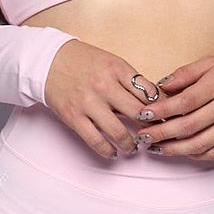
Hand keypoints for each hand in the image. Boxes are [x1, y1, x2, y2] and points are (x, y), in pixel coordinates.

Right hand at [43, 39, 159, 158]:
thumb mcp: (111, 62)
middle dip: (150, 128)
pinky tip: (113, 153)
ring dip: (131, 144)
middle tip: (153, 135)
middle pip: (139, 113)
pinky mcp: (74, 116)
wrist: (48, 60)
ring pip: (119, 132)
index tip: (165, 118)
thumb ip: (130, 80)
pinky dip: (108, 151)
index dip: (161, 109)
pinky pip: (95, 141)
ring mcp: (89, 103)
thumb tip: (154, 102)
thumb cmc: (83, 61)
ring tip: (133, 147)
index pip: (150, 93)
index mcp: (117, 69)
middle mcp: (105, 85)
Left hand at [132, 53, 213, 161]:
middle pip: (189, 126)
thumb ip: (184, 74)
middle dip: (162, 133)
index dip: (162, 110)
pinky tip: (178, 151)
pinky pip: (213, 152)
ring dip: (174, 149)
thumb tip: (160, 86)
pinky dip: (193, 154)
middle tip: (143, 136)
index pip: (185, 102)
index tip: (143, 114)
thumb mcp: (210, 62)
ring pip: (200, 144)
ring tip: (155, 147)